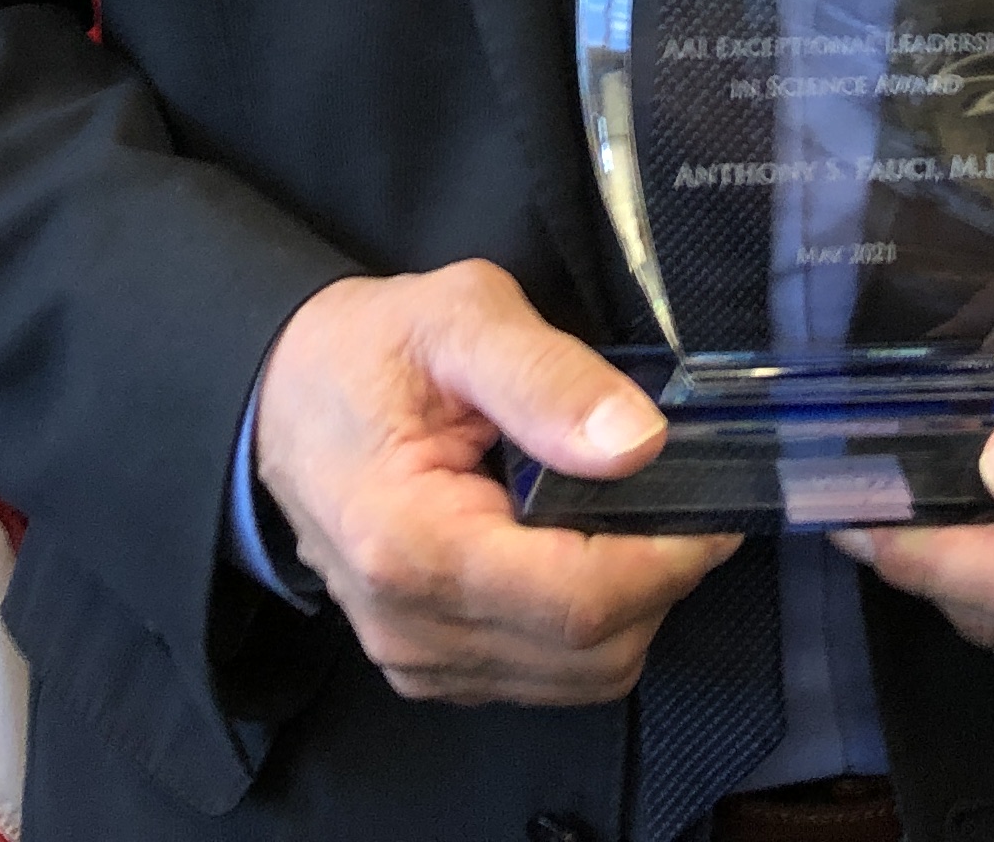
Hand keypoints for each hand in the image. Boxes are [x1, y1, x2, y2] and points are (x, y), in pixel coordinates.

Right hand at [252, 259, 738, 703]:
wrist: (279, 397)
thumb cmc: (364, 351)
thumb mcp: (458, 316)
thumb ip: (548, 376)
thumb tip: (638, 443)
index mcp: (411, 546)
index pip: (580, 600)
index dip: (669, 558)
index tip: (714, 501)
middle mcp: (412, 628)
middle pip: (593, 652)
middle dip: (659, 578)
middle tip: (680, 496)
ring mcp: (418, 660)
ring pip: (582, 676)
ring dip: (632, 606)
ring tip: (629, 516)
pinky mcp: (432, 670)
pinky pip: (549, 677)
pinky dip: (591, 626)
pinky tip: (579, 548)